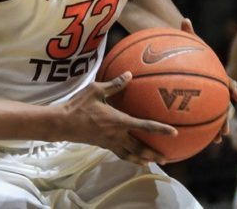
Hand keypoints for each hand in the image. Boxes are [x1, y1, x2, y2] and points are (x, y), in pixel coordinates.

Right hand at [62, 72, 176, 164]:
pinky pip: (119, 153)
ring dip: (142, 159)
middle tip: (167, 158)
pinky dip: (128, 157)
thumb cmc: (78, 105)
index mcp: (118, 121)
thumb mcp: (96, 90)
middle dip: (154, 153)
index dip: (160, 129)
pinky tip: (131, 157)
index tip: (174, 133)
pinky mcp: (101, 144)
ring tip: (152, 162)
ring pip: (129, 154)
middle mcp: (116, 135)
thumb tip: (129, 74)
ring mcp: (108, 142)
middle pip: (139, 147)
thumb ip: (115, 84)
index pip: (144, 126)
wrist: (62, 123)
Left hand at [180, 19, 236, 142]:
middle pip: (226, 104)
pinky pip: (207, 119)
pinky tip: (205, 141)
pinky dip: (206, 130)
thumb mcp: (190, 43)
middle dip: (227, 116)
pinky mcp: (204, 106)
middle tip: (226, 127)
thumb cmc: (189, 51)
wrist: (187, 60)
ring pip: (219, 115)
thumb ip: (188, 33)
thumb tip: (184, 18)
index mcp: (218, 75)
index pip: (229, 83)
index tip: (236, 97)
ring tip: (217, 138)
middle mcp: (218, 89)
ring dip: (219, 127)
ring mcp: (212, 99)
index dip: (233, 90)